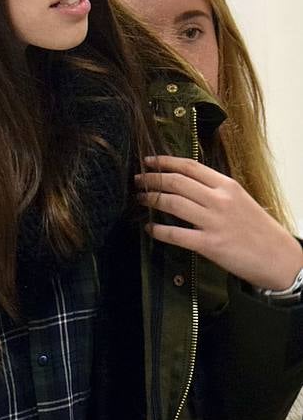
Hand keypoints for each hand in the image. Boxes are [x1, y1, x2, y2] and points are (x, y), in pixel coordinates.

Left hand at [135, 155, 302, 291]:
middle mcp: (220, 200)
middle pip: (176, 182)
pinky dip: (158, 230)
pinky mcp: (209, 244)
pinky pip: (175, 234)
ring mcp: (214, 222)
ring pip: (172, 203)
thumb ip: (215, 191)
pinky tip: (149, 228)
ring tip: (140, 199)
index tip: (149, 160)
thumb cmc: (259, 230)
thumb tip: (186, 184)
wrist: (280, 258)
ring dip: (151, 199)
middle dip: (152, 179)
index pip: (190, 166)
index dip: (165, 162)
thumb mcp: (241, 201)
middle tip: (138, 180)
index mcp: (228, 186)